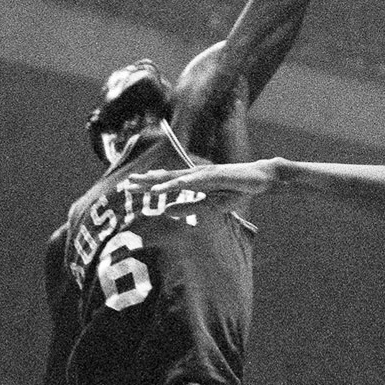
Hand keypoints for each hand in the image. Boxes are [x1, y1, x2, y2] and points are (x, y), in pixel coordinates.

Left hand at [141, 157, 282, 204]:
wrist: (258, 180)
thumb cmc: (235, 191)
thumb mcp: (209, 205)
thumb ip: (188, 208)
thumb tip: (166, 211)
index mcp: (192, 182)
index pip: (166, 184)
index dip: (148, 186)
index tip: (129, 189)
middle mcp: (194, 175)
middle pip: (165, 178)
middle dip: (145, 181)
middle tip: (126, 183)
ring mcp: (203, 174)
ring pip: (175, 179)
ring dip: (157, 182)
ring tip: (140, 185)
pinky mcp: (213, 176)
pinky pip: (192, 181)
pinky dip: (178, 183)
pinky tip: (167, 186)